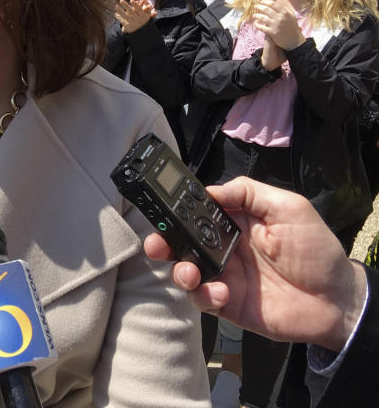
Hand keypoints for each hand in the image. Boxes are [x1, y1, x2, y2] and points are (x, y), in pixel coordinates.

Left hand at [114, 0, 155, 33]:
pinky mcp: (129, 27)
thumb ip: (145, 6)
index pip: (139, 9)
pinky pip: (123, 22)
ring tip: (116, 6)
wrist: (141, 31)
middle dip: (126, 6)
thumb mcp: (147, 14)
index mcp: (144, 16)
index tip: (131, 0)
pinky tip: (116, 14)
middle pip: (131, 12)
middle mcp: (139, 20)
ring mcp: (133, 23)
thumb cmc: (144, 19)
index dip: (135, 5)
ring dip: (121, 11)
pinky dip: (119, 18)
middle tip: (121, 0)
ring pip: (126, 17)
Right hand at [143, 177, 367, 352]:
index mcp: (235, 222)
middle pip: (182, 242)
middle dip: (164, 241)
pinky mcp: (226, 304)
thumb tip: (210, 190)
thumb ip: (249, 192)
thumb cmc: (316, 251)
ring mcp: (223, 276)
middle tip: (157, 243)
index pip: (197, 212)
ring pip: (185, 271)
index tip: (163, 209)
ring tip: (189, 272)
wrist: (336, 300)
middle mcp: (224, 248)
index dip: (177, 211)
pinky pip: (201, 299)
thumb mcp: (289, 207)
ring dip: (179, 270)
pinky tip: (220, 293)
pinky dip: (203, 295)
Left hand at [254, 0, 304, 50]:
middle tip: (255, 6)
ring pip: (263, 18)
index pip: (273, 4)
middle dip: (259, 7)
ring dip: (256, 16)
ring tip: (254, 15)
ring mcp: (276, 25)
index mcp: (285, 13)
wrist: (294, 40)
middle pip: (266, 10)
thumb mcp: (291, 15)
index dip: (265, 1)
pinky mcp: (272, 33)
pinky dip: (257, 24)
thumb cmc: (292, 26)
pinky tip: (255, 23)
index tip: (261, 1)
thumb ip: (284, 6)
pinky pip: (261, 27)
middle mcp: (280, 18)